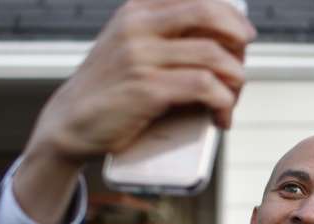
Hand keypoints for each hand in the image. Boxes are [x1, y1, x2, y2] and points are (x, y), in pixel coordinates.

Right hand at [16, 0, 254, 223]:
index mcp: (137, 10)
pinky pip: (205, 87)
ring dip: (235, 82)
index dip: (230, 15)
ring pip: (214, 56)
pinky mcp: (147, 89)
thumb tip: (224, 41)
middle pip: (209, 15)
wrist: (70, 122)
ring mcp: (141, 56)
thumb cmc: (111, 89)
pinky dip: (223, 104)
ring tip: (230, 102)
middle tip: (241, 67)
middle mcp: (138, 26)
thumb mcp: (130, 46)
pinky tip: (221, 118)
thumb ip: (164, 35)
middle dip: (238, 41)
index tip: (243, 37)